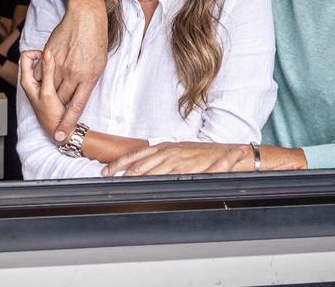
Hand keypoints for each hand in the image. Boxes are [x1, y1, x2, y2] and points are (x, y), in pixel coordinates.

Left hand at [19, 49, 64, 134]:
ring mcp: (39, 84)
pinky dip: (56, 70)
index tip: (49, 57)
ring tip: (62, 69)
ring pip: (43, 66)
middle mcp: (31, 81)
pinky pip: (50, 73)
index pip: (25, 56)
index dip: (37, 53)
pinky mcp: (48, 87)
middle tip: (57, 62)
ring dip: (51, 64)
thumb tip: (47, 53)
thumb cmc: (51, 114)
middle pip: (34, 59)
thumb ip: (47, 72)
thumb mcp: (49, 91)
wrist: (60, 129)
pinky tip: (64, 75)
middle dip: (45, 57)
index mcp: (26, 80)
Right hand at [43, 0, 107, 141]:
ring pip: (49, 88)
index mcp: (89, 78)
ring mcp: (60, 64)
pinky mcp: (50, 56)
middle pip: (60, 99)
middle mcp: (73, 73)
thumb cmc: (96, 41)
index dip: (68, 123)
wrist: (86, 17)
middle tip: (54, 114)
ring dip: (48, 94)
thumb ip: (88, 82)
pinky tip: (42, 79)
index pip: (76, 107)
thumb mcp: (99, 65)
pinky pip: (40, 74)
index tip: (61, 135)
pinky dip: (40, 79)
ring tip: (47, 98)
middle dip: (57, 108)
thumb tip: (79, 95)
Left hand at [102, 142, 249, 176]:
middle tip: (107, 178)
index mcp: (165, 147)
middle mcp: (168, 151)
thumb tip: (149, 166)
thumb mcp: (181, 151)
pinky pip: (164, 177)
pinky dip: (152, 182)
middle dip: (121, 171)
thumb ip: (164, 158)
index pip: (137, 153)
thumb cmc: (204, 155)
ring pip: (148, 170)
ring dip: (133, 178)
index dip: (120, 162)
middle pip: (138, 162)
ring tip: (120, 185)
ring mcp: (175, 160)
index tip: (107, 170)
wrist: (228, 154)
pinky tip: (144, 188)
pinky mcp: (184, 169)